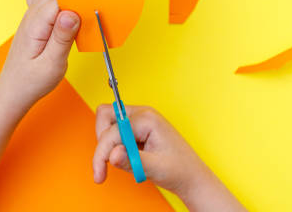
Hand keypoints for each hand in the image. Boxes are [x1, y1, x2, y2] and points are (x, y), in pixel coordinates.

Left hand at [0, 0, 79, 109]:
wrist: (14, 90)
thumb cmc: (31, 81)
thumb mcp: (52, 65)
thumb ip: (62, 38)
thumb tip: (71, 14)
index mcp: (35, 24)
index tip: (89, 2)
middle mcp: (31, 15)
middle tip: (87, 8)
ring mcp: (31, 15)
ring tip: (78, 8)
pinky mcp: (35, 19)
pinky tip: (66, 12)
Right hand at [93, 105, 245, 211]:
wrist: (191, 176)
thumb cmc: (179, 169)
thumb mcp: (155, 168)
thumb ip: (131, 161)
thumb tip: (112, 155)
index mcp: (147, 119)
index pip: (112, 130)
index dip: (103, 152)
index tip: (100, 171)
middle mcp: (141, 115)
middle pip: (105, 116)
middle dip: (103, 142)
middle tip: (106, 164)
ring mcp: (138, 120)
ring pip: (107, 124)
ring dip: (108, 145)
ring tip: (122, 162)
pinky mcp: (136, 129)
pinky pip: (115, 132)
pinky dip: (114, 147)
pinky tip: (126, 159)